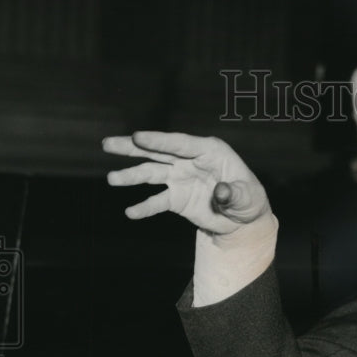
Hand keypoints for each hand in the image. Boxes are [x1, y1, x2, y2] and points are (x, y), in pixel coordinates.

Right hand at [103, 131, 270, 235]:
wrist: (243, 219)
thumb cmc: (249, 199)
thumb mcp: (248, 197)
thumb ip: (234, 194)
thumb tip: (221, 192)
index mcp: (210, 151)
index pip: (180, 143)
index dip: (159, 141)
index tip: (137, 137)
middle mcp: (190, 160)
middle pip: (158, 152)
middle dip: (132, 148)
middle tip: (108, 144)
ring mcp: (180, 178)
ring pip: (151, 173)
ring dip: (131, 176)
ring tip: (112, 179)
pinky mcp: (175, 198)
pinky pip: (157, 201)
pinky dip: (145, 207)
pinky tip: (131, 212)